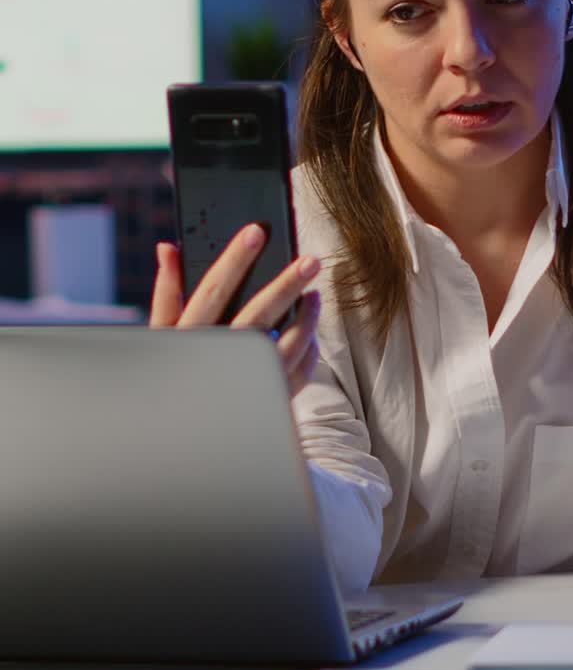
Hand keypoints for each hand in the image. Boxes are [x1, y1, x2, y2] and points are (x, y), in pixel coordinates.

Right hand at [150, 223, 320, 391]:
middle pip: (259, 315)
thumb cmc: (172, 377)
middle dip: (286, 284)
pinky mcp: (269, 400)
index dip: (234, 259)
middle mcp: (219, 359)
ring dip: (307, 317)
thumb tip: (169, 247)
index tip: (255, 232)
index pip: (213, 289)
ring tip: (314, 294)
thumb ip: (167, 291)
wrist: (183, 437)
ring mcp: (247, 382)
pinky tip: (310, 330)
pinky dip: (309, 349)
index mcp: (189, 337)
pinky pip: (298, 373)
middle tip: (310, 261)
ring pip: (287, 345)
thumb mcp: (161, 336)